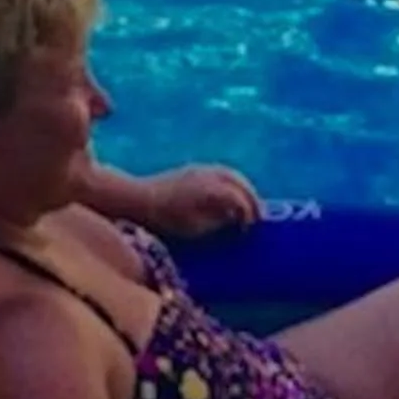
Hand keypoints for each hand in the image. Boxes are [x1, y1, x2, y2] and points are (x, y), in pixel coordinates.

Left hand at [137, 164, 261, 238]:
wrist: (140, 199)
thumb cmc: (167, 220)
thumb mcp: (195, 228)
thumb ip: (219, 222)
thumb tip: (236, 219)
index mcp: (211, 190)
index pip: (239, 199)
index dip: (249, 214)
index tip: (249, 229)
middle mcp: (209, 175)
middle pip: (239, 182)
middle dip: (252, 198)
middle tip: (258, 216)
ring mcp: (200, 169)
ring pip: (231, 173)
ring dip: (243, 187)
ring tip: (248, 205)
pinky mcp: (192, 169)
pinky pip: (221, 171)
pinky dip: (231, 182)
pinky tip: (230, 196)